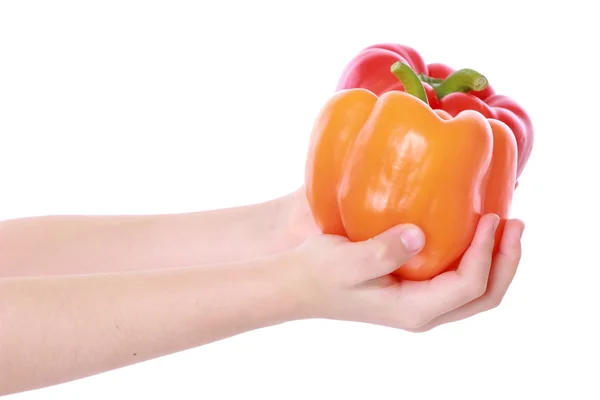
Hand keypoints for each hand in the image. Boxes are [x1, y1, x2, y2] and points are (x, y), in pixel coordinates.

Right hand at [288, 213, 524, 331]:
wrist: (297, 284)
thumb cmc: (317, 272)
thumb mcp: (345, 261)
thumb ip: (382, 250)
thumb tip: (419, 234)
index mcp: (412, 309)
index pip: (469, 285)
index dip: (488, 252)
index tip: (490, 216)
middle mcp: (422, 312)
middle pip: (485, 295)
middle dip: (507, 259)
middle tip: (515, 221)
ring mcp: (420, 303)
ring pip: (477, 291)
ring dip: (497, 259)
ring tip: (505, 225)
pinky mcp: (414, 289)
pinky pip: (459, 280)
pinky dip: (477, 257)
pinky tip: (473, 231)